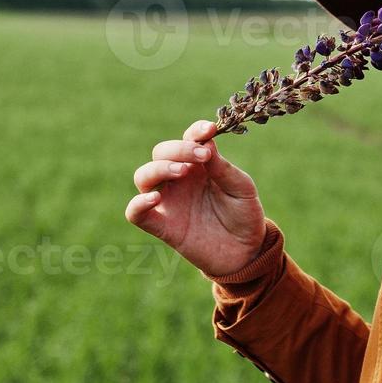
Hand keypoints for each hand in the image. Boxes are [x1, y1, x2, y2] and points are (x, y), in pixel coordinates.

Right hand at [125, 119, 267, 277]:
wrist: (246, 252)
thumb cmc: (244, 215)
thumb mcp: (241, 189)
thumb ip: (223, 168)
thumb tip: (206, 143)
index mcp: (200, 165)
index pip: (188, 139)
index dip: (195, 131)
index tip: (209, 130)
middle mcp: (179, 179)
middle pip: (161, 152)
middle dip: (178, 149)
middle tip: (202, 156)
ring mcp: (169, 201)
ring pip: (144, 176)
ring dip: (159, 168)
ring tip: (182, 170)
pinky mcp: (162, 226)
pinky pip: (135, 213)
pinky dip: (138, 203)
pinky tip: (156, 198)